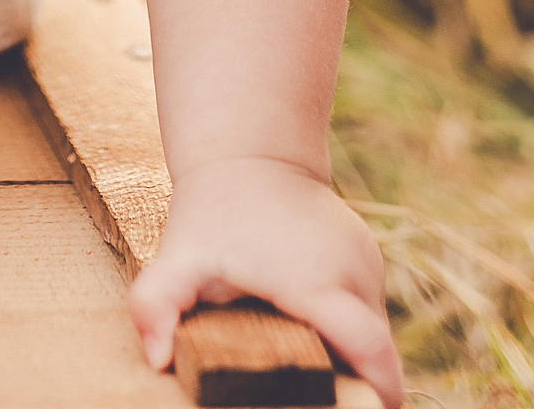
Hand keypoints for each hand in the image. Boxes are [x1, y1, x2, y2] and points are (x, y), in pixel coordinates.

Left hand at [127, 156, 403, 408]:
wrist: (248, 149)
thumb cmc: (210, 211)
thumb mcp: (177, 256)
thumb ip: (156, 305)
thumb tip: (158, 358)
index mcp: (317, 282)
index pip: (372, 352)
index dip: (377, 392)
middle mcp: (353, 270)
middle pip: (374, 351)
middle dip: (355, 378)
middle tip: (310, 388)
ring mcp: (366, 259)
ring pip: (372, 329)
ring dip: (348, 350)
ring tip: (300, 348)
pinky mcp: (367, 254)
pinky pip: (365, 307)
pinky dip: (346, 325)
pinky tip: (305, 319)